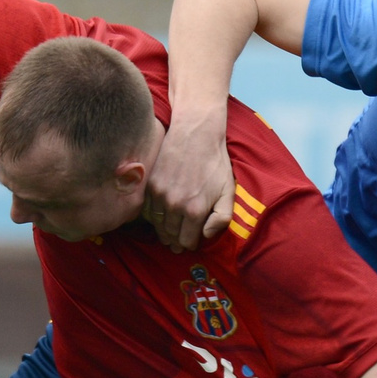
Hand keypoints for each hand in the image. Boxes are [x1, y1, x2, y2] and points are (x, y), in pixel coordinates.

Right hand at [141, 106, 236, 251]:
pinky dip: (153, 216)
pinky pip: (148, 210)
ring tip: (168, 234)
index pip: (187, 241)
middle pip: (171, 235)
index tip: (191, 243)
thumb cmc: (215, 162)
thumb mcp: (228, 190)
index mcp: (194, 210)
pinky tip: (160, 217)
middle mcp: (174, 206)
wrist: (195, 133)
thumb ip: (221, 217)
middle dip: (176, 241)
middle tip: (177, 244)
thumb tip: (206, 235)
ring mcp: (159, 195)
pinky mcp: (149, 184)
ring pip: (158, 224)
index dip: (190, 244)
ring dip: (163, 231)